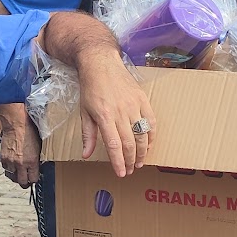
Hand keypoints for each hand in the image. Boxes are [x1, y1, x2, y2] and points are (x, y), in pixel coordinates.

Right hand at [0, 120, 41, 187]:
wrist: (16, 125)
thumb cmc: (29, 132)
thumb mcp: (38, 147)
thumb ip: (36, 160)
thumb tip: (36, 167)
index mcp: (32, 162)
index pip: (33, 179)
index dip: (34, 180)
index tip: (34, 179)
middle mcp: (21, 164)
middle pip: (22, 182)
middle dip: (25, 183)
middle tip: (26, 181)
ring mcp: (11, 162)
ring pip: (12, 177)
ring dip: (15, 176)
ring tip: (18, 172)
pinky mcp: (3, 158)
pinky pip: (5, 168)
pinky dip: (8, 168)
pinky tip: (12, 164)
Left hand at [74, 53, 154, 176]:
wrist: (101, 63)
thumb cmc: (90, 88)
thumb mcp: (84, 112)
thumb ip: (88, 135)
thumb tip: (87, 155)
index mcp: (104, 116)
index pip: (114, 145)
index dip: (119, 162)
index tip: (122, 173)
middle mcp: (121, 112)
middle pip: (130, 143)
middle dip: (132, 160)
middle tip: (132, 169)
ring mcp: (134, 105)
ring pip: (142, 134)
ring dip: (143, 151)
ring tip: (140, 161)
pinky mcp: (142, 98)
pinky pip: (151, 121)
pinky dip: (152, 135)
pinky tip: (149, 144)